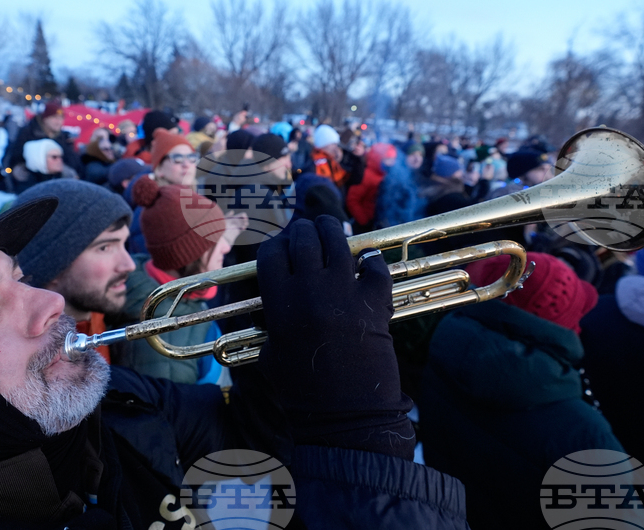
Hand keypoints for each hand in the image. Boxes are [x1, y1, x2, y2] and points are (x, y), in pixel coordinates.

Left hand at [224, 211, 248, 245]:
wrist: (224, 232)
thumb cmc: (223, 224)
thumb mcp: (225, 218)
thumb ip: (228, 214)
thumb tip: (232, 211)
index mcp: (235, 217)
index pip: (242, 215)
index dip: (244, 215)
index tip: (244, 217)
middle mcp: (238, 221)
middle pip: (244, 219)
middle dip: (246, 219)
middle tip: (245, 220)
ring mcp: (239, 226)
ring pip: (245, 224)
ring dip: (246, 223)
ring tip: (245, 224)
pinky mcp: (239, 231)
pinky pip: (244, 228)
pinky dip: (244, 227)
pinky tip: (243, 228)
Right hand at [256, 216, 414, 457]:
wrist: (346, 414)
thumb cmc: (302, 391)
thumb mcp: (270, 353)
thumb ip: (269, 322)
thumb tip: (269, 301)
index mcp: (279, 303)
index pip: (270, 254)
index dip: (273, 247)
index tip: (279, 248)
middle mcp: (310, 289)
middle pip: (302, 239)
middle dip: (301, 231)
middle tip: (304, 232)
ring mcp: (345, 292)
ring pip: (337, 241)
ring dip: (330, 231)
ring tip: (329, 228)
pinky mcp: (375, 301)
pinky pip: (374, 266)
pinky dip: (370, 260)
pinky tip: (366, 261)